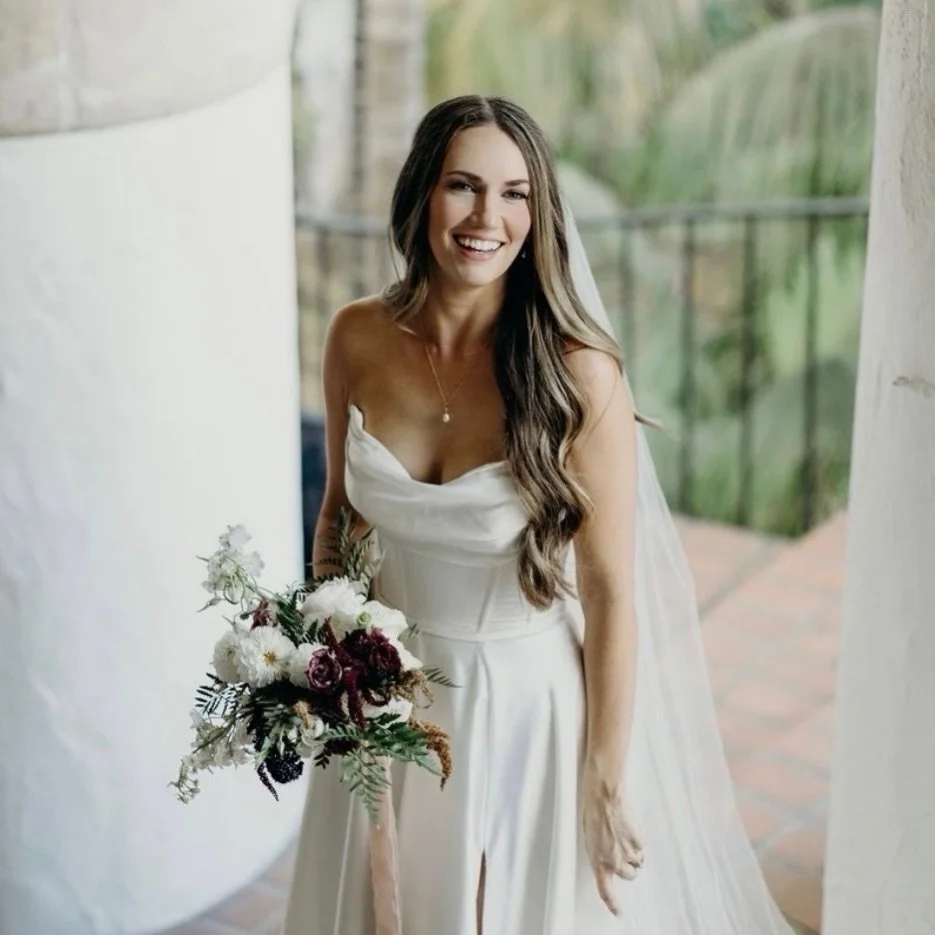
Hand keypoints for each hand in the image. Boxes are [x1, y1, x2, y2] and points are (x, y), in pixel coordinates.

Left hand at [581, 772, 644, 916]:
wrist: (604, 798)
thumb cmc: (593, 814)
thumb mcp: (591, 840)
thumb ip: (600, 855)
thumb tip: (607, 860)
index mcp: (599, 863)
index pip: (606, 892)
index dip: (613, 904)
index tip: (618, 911)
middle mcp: (616, 862)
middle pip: (629, 875)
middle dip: (628, 866)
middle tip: (621, 851)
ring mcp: (629, 853)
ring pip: (638, 861)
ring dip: (633, 852)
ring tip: (623, 834)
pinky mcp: (640, 842)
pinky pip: (642, 847)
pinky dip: (638, 841)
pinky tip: (629, 828)